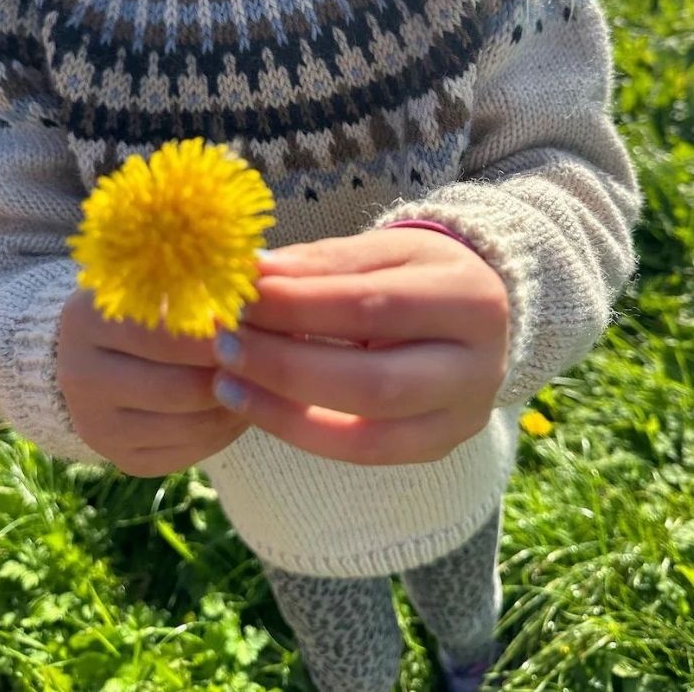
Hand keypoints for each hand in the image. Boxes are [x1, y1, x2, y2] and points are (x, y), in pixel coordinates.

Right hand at [57, 289, 248, 476]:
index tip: (254, 323)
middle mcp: (79, 377)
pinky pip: (190, 453)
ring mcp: (97, 426)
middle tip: (268, 358)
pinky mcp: (123, 459)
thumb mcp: (170, 280)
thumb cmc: (155, 302)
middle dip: (232, 374)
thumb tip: (258, 283)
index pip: (165, 334)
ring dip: (236, 404)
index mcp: (86, 320)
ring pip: (190, 425)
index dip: (218, 332)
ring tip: (261, 379)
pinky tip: (239, 403)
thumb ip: (206, 281)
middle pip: (180, 388)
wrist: (112, 350)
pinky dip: (226, 431)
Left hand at [212, 228, 508, 465]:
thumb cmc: (419, 272)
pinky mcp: (437, 446)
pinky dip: (300, 432)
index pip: (371, 307)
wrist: (474, 311)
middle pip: (374, 380)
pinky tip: (253, 404)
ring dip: (283, 406)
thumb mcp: (384, 251)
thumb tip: (253, 272)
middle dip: (286, 363)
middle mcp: (480, 367)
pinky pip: (362, 453)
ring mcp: (464, 416)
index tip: (238, 295)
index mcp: (471, 300)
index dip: (297, 305)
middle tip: (224, 341)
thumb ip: (324, 262)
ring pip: (367, 429)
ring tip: (225, 377)